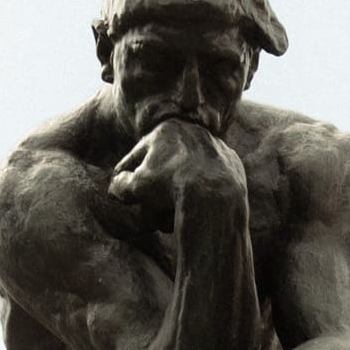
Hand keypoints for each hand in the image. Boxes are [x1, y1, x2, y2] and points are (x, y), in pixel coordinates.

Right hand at [106, 115, 246, 226]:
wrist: (214, 196)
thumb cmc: (170, 187)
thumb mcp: (137, 187)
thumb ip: (121, 185)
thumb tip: (117, 186)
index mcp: (167, 130)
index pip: (138, 155)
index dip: (124, 175)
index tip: (120, 190)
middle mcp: (193, 132)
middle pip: (166, 164)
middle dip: (154, 189)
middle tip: (147, 209)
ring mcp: (216, 148)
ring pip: (189, 173)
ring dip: (176, 193)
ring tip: (169, 218)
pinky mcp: (233, 167)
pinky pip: (211, 182)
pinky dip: (202, 194)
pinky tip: (197, 210)